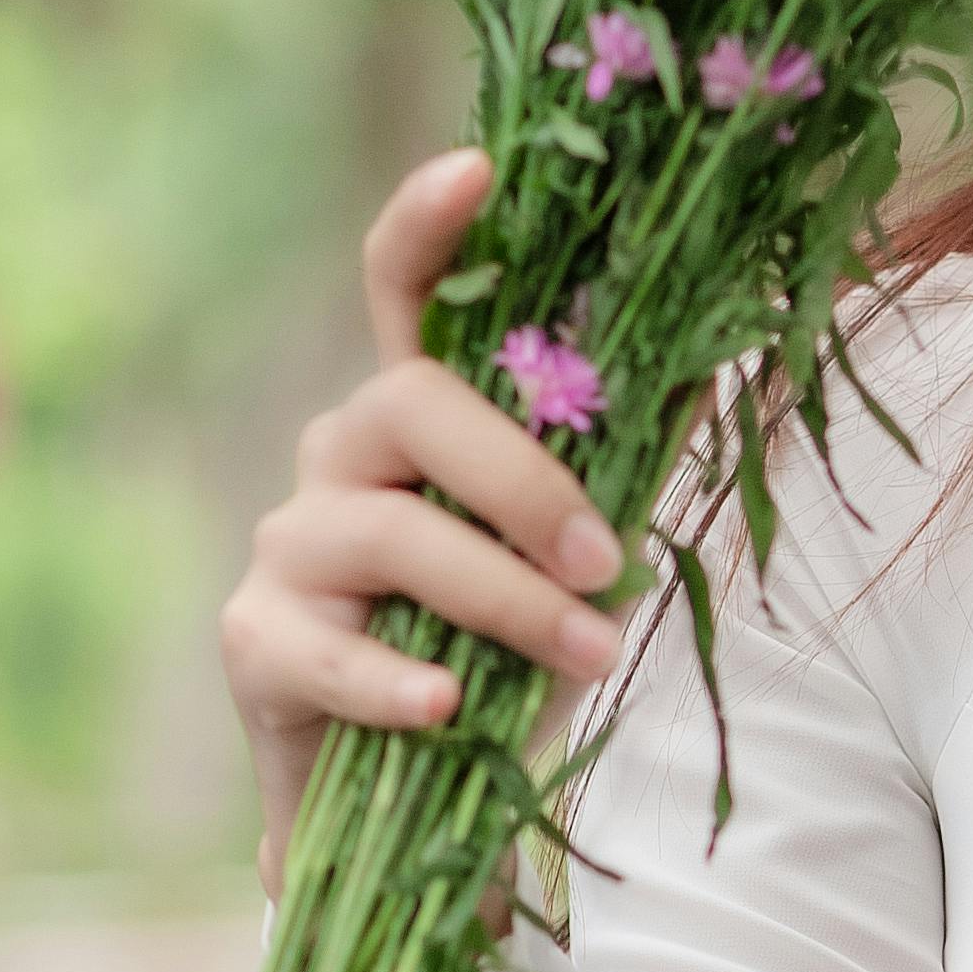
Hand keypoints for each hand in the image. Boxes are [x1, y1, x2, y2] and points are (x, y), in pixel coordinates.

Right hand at [221, 150, 632, 892]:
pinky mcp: (255, 639)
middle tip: (607, 564)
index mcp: (416, 416)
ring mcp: (287, 545)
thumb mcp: (574, 552)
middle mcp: (339, 455)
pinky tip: (448, 709)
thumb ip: (621, 454)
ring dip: (505, 597)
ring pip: (392, 535)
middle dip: (523, 480)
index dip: (427, 224)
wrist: (411, 804)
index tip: (477, 167)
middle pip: (414, 406)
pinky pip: (327, 650)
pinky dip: (396, 683)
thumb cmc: (500, 652)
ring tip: (588, 656)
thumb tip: (717, 352)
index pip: (403, 292)